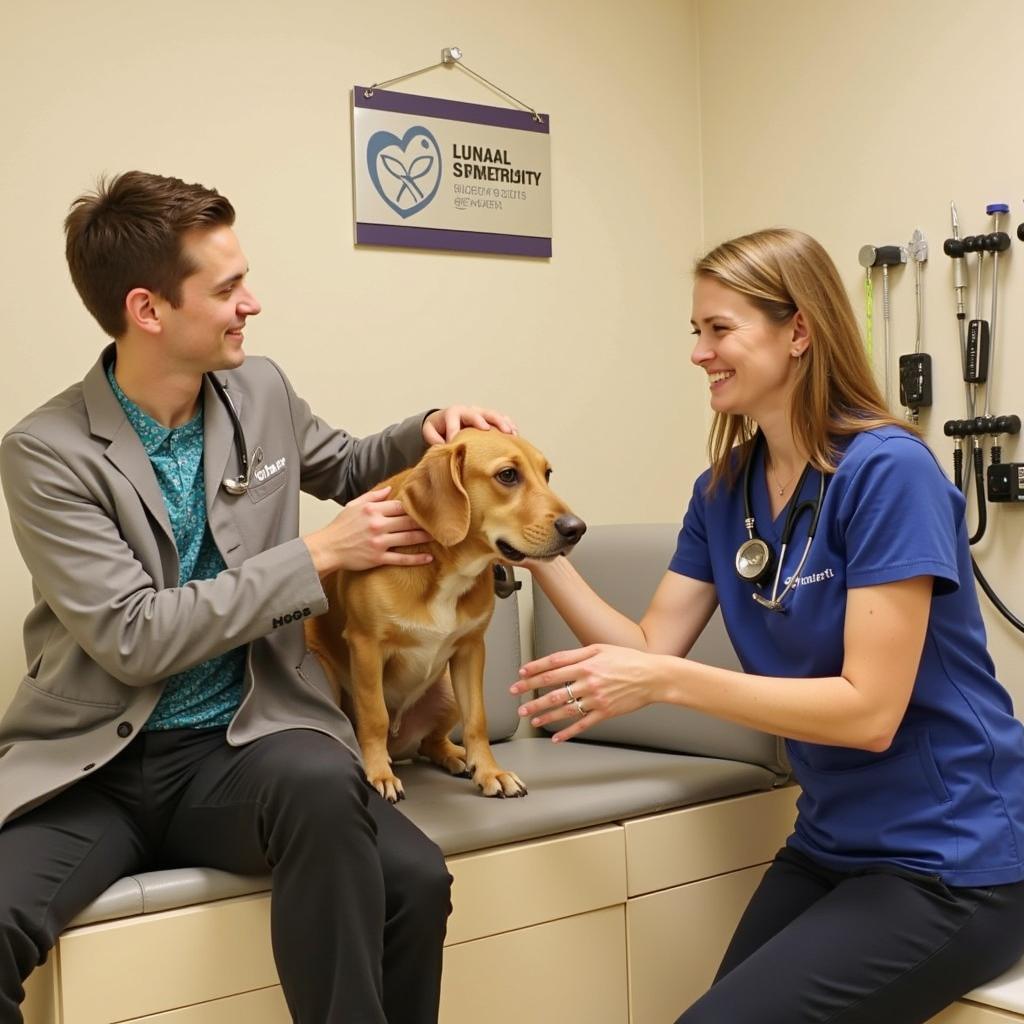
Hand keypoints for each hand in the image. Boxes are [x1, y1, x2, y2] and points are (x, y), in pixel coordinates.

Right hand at [304, 486, 433, 574]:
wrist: (327, 548)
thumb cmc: (339, 527)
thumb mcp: (353, 506)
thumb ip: (372, 496)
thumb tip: (390, 488)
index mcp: (372, 510)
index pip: (401, 506)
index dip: (416, 506)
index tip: (430, 507)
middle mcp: (377, 524)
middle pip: (408, 521)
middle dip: (426, 521)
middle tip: (441, 521)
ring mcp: (379, 542)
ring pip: (408, 538)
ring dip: (425, 537)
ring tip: (439, 536)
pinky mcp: (378, 558)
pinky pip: (401, 559)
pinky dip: (416, 558)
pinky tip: (429, 557)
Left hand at [422, 405, 517, 445]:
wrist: (446, 422)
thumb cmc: (438, 428)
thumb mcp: (430, 432)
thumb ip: (433, 439)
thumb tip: (444, 447)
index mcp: (452, 413)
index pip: (453, 420)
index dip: (454, 430)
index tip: (456, 441)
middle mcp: (468, 410)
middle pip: (476, 413)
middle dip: (482, 421)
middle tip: (487, 430)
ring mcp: (480, 413)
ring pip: (492, 414)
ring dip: (501, 422)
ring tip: (510, 432)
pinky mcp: (489, 419)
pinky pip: (501, 418)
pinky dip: (508, 424)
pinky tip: (515, 433)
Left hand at [510, 645, 668, 742]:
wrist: (653, 677)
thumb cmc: (628, 660)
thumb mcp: (601, 648)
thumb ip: (577, 654)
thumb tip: (555, 660)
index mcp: (586, 663)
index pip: (552, 667)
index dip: (534, 671)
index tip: (521, 675)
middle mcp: (588, 681)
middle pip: (553, 689)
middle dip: (531, 695)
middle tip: (517, 700)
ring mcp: (596, 699)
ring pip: (564, 709)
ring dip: (544, 714)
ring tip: (531, 718)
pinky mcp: (605, 713)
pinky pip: (582, 724)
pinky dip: (567, 732)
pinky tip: (556, 737)